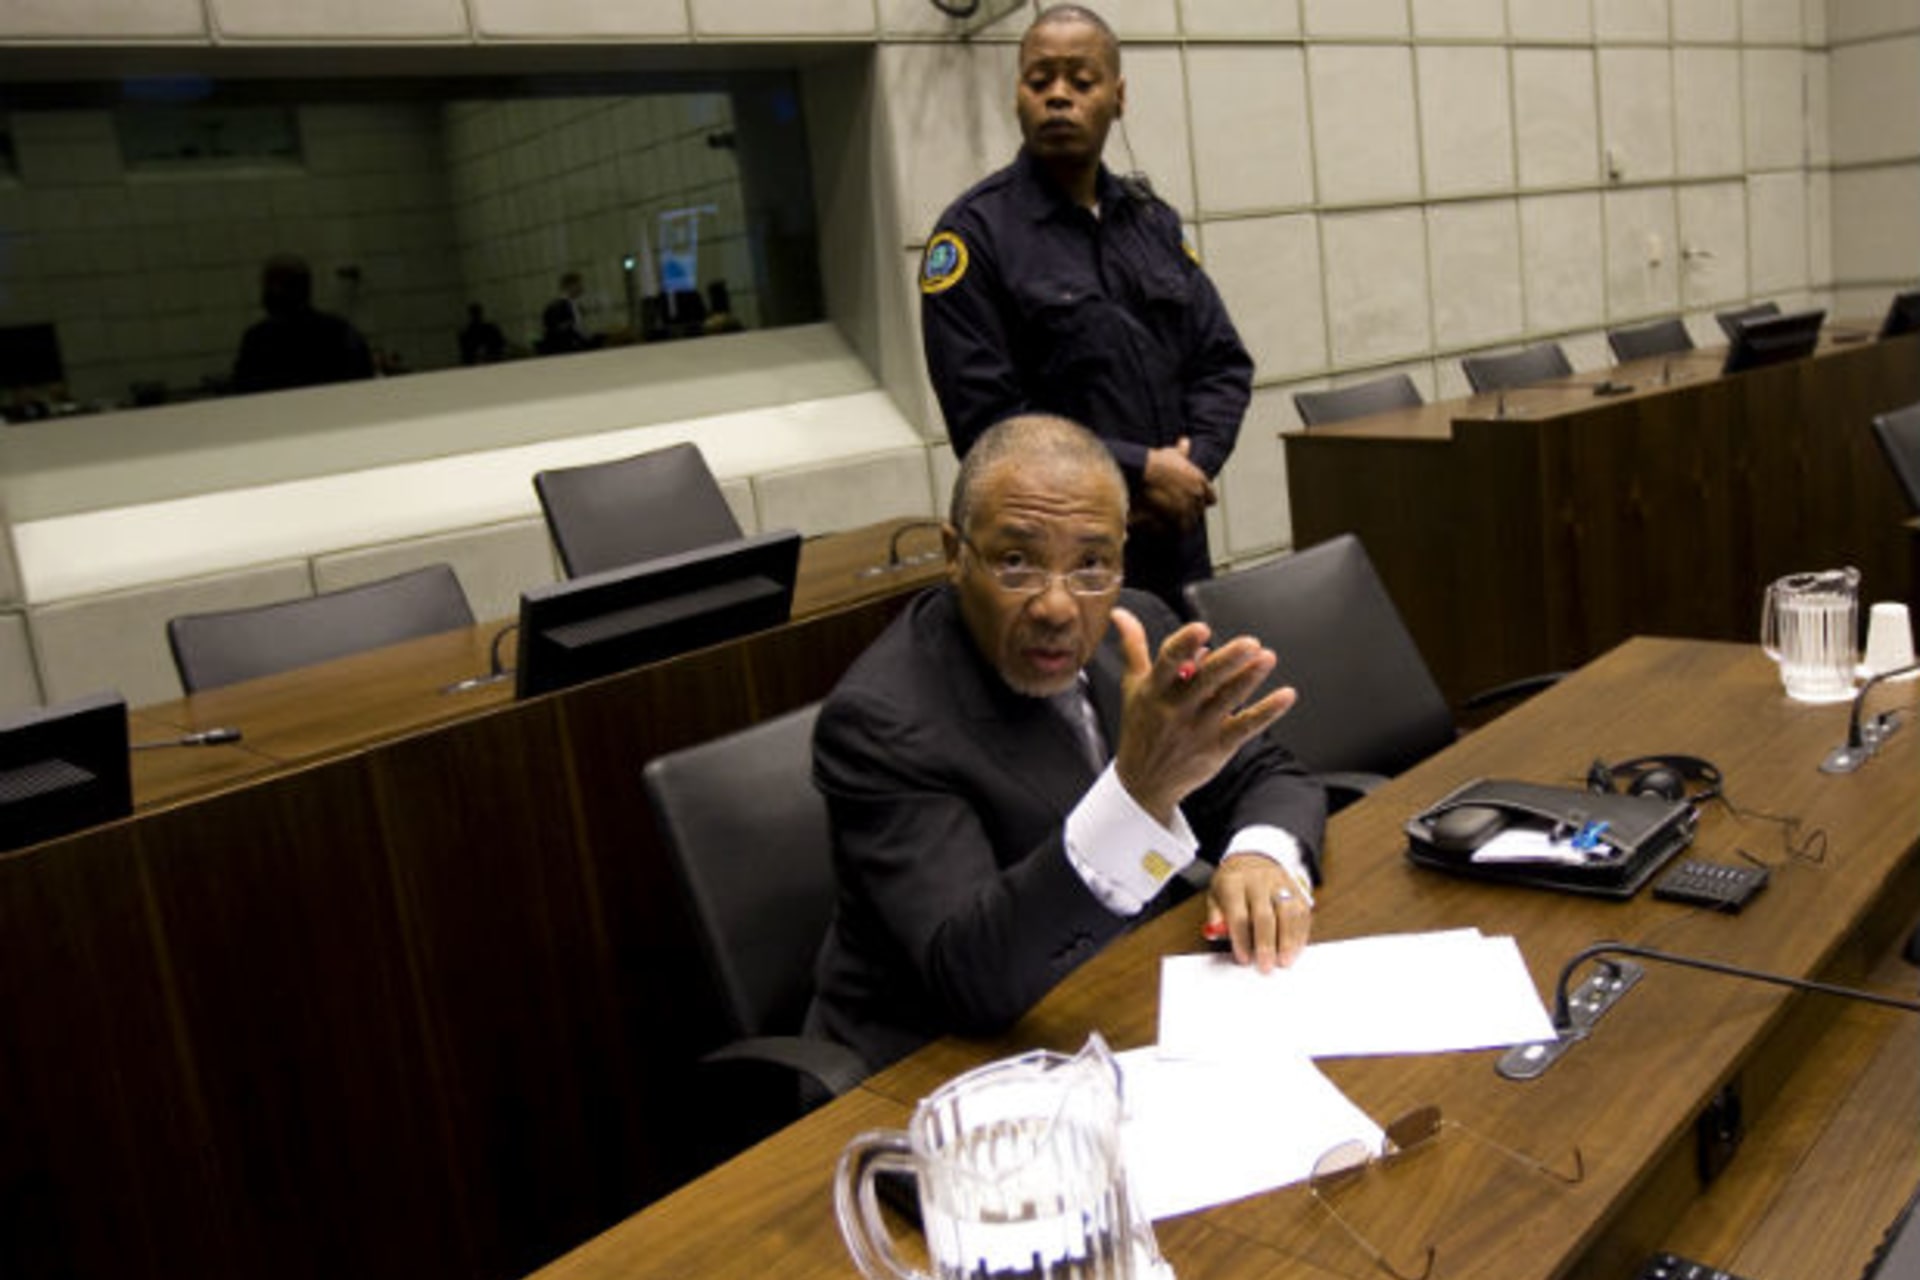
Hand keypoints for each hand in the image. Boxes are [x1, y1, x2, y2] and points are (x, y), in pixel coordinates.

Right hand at [1110, 608, 1296, 825]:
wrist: (1144, 782)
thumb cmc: (1141, 727)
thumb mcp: (1133, 686)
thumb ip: (1133, 647)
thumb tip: (1120, 614)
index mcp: (1154, 690)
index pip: (1167, 663)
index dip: (1184, 645)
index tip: (1202, 630)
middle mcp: (1176, 709)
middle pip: (1204, 681)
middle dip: (1228, 661)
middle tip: (1251, 643)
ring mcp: (1198, 729)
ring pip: (1226, 700)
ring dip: (1249, 679)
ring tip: (1267, 658)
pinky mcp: (1218, 746)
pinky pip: (1246, 727)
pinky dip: (1267, 711)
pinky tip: (1286, 695)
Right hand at [1140, 438, 1215, 531]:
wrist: (1145, 471)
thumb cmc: (1158, 461)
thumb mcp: (1172, 453)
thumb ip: (1182, 450)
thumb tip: (1184, 441)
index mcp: (1200, 481)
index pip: (1211, 497)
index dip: (1203, 500)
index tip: (1196, 501)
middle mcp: (1197, 495)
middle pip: (1200, 511)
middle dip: (1192, 511)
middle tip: (1180, 512)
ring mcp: (1188, 507)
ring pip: (1191, 522)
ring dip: (1184, 523)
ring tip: (1174, 524)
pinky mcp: (1176, 517)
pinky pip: (1180, 529)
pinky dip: (1173, 529)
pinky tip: (1167, 528)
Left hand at [1207, 855, 1311, 972]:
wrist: (1253, 858)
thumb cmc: (1232, 884)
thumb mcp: (1215, 895)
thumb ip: (1216, 915)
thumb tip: (1217, 933)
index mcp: (1234, 882)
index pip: (1239, 914)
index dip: (1242, 939)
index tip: (1243, 959)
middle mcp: (1258, 880)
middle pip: (1265, 915)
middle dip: (1266, 944)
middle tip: (1266, 966)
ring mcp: (1280, 883)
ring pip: (1288, 912)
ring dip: (1288, 940)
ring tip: (1284, 960)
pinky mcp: (1296, 887)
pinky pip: (1302, 911)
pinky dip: (1300, 932)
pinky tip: (1295, 948)